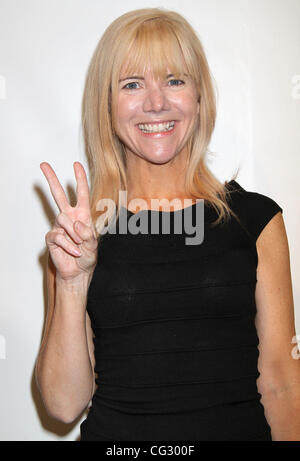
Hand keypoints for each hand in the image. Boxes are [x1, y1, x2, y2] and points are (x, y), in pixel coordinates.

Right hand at [40, 161, 97, 281]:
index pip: (81, 194)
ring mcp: (59, 227)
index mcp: (82, 215)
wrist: (78, 272)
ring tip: (79, 244)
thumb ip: (88, 234)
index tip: (76, 165)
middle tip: (43, 165)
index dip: (80, 179)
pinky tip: (74, 252)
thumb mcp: (94, 244)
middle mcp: (70, 218)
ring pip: (63, 219)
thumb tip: (76, 224)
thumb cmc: (87, 256)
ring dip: (73, 233)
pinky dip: (69, 245)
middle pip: (59, 195)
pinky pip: (59, 236)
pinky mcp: (52, 237)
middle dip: (51, 179)